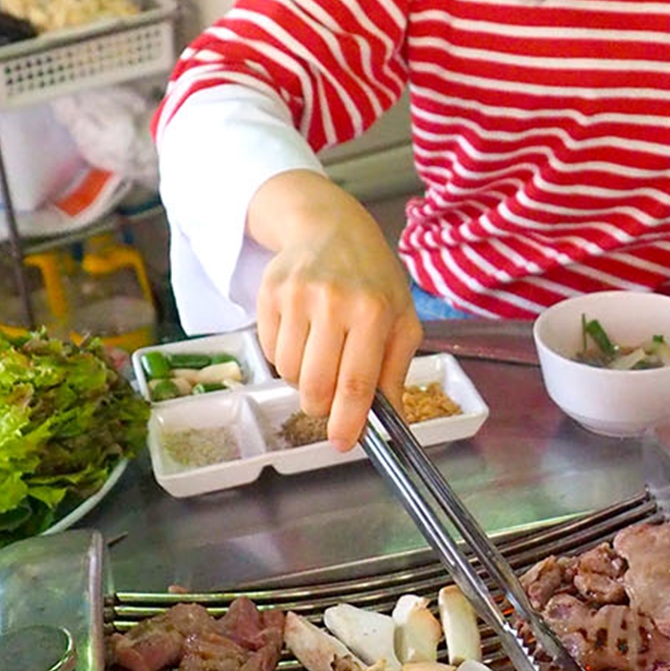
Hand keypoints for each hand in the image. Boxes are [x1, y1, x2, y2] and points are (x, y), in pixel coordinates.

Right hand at [247, 170, 420, 449]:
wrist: (329, 227)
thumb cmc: (373, 278)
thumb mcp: (401, 319)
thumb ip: (396, 372)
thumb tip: (394, 424)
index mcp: (374, 311)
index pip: (356, 382)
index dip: (347, 421)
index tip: (343, 443)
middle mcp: (334, 302)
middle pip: (316, 386)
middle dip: (321, 406)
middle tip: (330, 399)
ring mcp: (297, 296)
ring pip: (287, 373)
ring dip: (302, 380)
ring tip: (320, 354)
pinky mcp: (269, 293)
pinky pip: (268, 352)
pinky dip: (284, 357)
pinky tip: (302, 334)